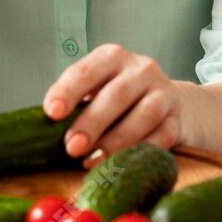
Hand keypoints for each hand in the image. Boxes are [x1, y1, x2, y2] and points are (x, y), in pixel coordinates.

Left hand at [43, 43, 181, 159]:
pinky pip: (163, 137)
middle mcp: (141, 69)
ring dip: (116, 140)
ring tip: (93, 161)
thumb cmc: (119, 100)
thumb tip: (42, 132)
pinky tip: (122, 164)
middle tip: (71, 147)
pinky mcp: (178, 119)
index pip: (87, 71)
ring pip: (144, 115)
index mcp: (112, 57)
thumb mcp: (97, 91)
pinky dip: (142, 151)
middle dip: (91, 123)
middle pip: (116, 94)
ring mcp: (164, 93)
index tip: (51, 112)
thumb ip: (76, 104)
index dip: (68, 91)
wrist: (170, 105)